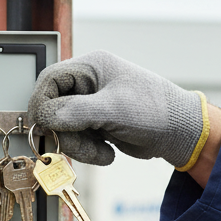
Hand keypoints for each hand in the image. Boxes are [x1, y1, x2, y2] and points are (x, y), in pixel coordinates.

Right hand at [28, 51, 205, 166]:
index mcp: (91, 67)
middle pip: (54, 107)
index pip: (50, 80)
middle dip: (65, 132)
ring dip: (78, 147)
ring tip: (102, 153)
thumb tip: (45, 117)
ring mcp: (91, 105)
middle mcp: (88, 84)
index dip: (42, 103)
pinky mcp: (96, 125)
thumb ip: (76, 112)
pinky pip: (77, 140)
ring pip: (64, 128)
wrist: (179, 133)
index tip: (42, 126)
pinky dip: (88, 151)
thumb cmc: (154, 110)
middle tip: (79, 146)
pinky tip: (108, 153)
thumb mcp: (113, 109)